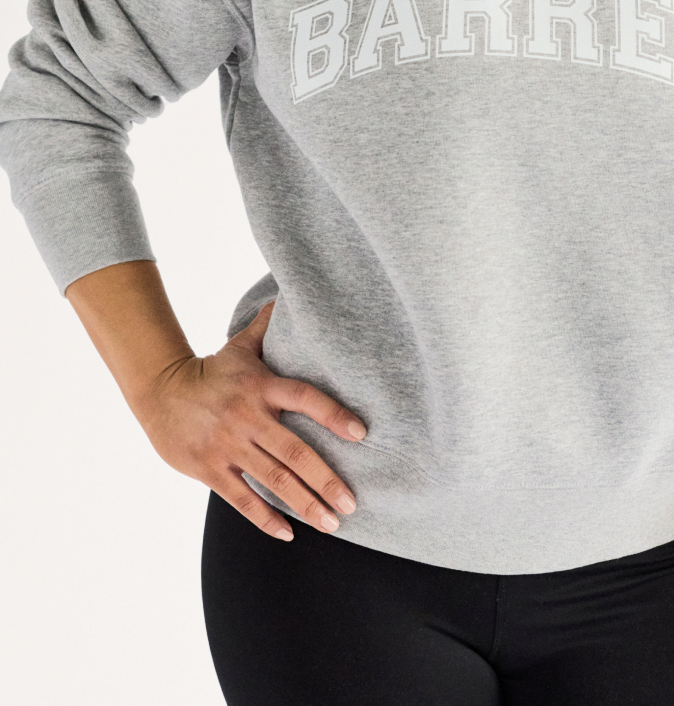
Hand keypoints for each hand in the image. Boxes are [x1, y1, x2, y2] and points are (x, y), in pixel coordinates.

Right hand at [134, 298, 367, 541]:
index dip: (333, 414)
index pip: (304, 397)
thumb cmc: (210, 371)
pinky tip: (288, 533)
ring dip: (305, 504)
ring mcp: (228, 445)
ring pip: (273, 479)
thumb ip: (267, 327)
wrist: (159, 392)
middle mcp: (248, 417)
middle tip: (352, 503)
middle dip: (326, 479)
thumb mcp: (240, 346)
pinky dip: (265, 518)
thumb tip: (284, 294)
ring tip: (331, 523)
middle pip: (294, 451)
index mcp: (261, 386)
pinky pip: (241, 499)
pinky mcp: (210, 468)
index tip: (361, 434)